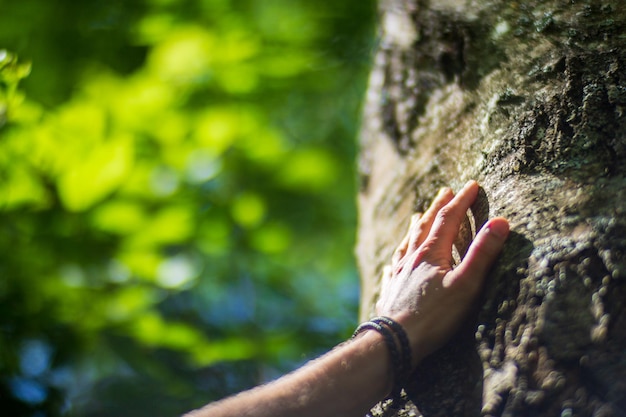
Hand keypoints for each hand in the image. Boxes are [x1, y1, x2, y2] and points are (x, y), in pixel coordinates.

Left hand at [376, 180, 508, 366]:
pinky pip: (391, 269)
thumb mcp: (466, 285)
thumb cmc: (434, 316)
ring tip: (415, 217)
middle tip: (444, 191)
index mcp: (431, 254)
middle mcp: (412, 259)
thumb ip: (483, 253)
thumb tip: (501, 222)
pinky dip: (394, 260)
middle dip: (437, 207)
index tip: (471, 185)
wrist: (395, 342)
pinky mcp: (391, 292)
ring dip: (414, 228)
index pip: (448, 219)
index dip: (461, 201)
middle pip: (424, 226)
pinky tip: (389, 264)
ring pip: (407, 244)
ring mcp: (398, 275)